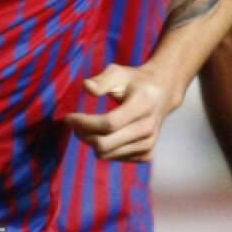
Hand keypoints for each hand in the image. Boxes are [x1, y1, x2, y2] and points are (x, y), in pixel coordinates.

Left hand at [65, 63, 179, 161]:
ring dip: (90, 141)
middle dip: (82, 134)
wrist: (162, 94)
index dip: (84, 123)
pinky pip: (113, 158)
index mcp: (143, 104)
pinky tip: (104, 133)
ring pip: (106, 154)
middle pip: (104, 143)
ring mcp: (149, 143)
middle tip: (74, 123)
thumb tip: (86, 87)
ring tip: (86, 126)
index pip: (109, 123)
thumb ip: (102, 80)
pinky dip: (103, 148)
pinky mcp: (146, 155)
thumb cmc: (133, 81)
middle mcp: (148, 127)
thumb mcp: (118, 73)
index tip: (69, 117)